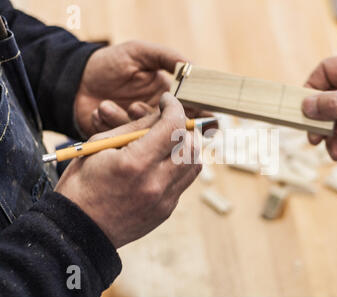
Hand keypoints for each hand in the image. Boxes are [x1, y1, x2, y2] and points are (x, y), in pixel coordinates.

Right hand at [56, 93, 201, 247]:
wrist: (79, 230)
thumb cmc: (82, 185)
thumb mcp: (99, 147)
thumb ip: (134, 128)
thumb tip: (160, 114)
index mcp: (135, 163)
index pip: (173, 126)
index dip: (174, 107)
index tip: (167, 101)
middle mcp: (156, 183)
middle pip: (191, 145)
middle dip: (183, 127)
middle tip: (168, 122)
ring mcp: (164, 200)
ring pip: (195, 165)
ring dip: (186, 148)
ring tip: (168, 143)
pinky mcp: (166, 210)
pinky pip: (184, 182)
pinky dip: (178, 167)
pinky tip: (160, 164)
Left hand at [75, 41, 211, 136]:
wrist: (74, 80)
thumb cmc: (108, 63)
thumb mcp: (138, 52)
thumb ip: (167, 57)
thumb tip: (194, 67)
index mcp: (167, 97)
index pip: (192, 111)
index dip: (200, 118)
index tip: (197, 120)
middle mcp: (156, 116)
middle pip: (169, 129)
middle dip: (152, 122)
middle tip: (134, 106)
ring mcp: (139, 130)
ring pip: (145, 137)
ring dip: (124, 121)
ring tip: (106, 105)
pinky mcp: (121, 140)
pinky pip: (122, 141)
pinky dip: (108, 125)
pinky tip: (98, 110)